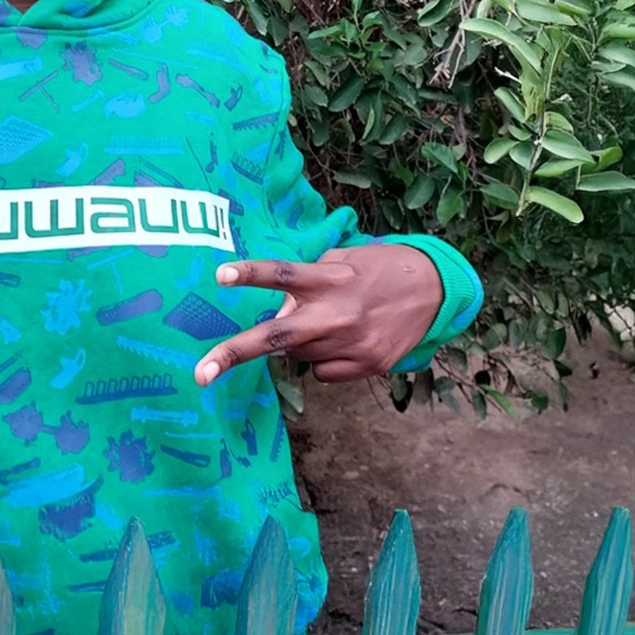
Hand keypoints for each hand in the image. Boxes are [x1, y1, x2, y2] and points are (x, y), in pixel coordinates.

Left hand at [193, 244, 442, 385]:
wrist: (433, 289)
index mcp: (329, 278)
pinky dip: (324, 359)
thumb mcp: (340, 261)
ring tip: (330, 322)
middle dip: (234, 354)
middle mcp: (337, 312)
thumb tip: (278, 314)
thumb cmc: (375, 269)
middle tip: (201, 373)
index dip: (250, 274)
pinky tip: (346, 340)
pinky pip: (323, 371)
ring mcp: (352, 343)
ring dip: (301, 342)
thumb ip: (306, 283)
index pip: (282, 274)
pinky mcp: (368, 364)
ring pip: (299, 355)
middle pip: (277, 336)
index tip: (220, 275)